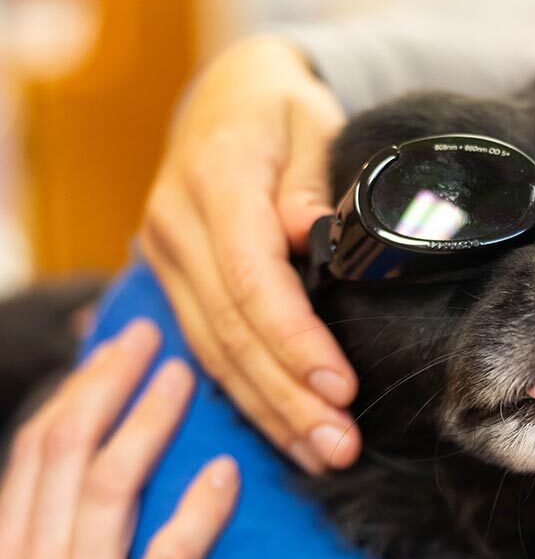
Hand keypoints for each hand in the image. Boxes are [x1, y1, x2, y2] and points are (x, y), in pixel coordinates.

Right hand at [141, 36, 360, 473]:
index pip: (249, 277)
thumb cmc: (282, 112)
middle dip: (288, 397)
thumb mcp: (310, 122)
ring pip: (217, 354)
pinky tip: (289, 435)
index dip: (294, 338)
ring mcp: (168, 261)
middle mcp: (177, 227)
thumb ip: (310, 178)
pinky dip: (251, 399)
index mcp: (214, 180)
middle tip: (339, 447)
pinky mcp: (177, 286)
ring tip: (323, 457)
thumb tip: (303, 231)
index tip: (341, 387)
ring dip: (271, 413)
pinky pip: (211, 353)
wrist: (227, 101)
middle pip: (231, 330)